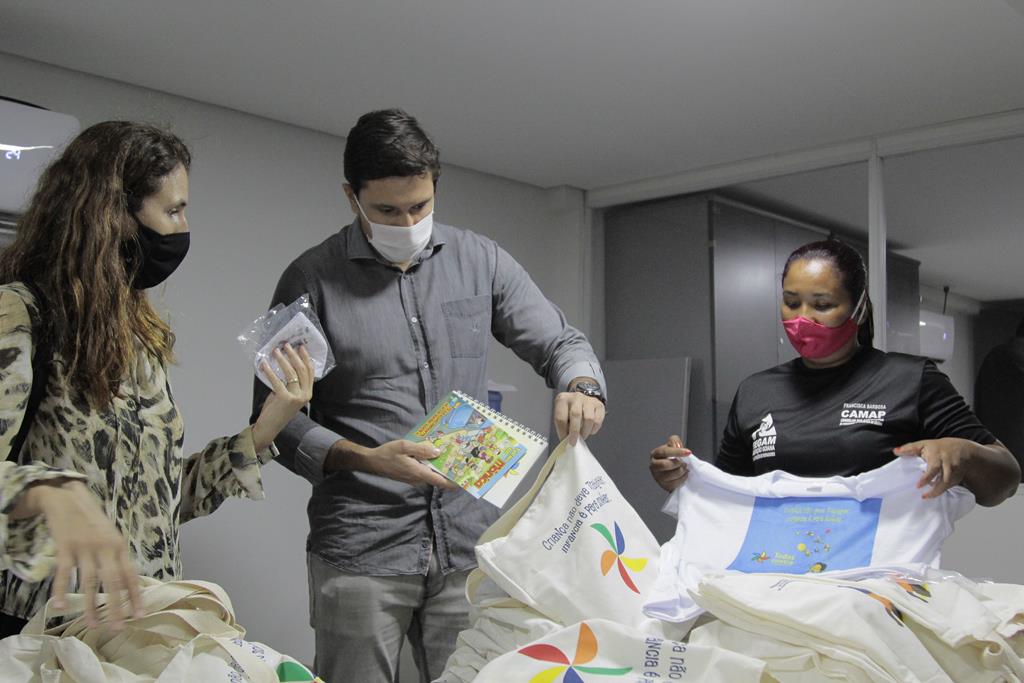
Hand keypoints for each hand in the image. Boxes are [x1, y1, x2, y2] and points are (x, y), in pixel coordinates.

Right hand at [16, 480, 141, 628]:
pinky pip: (64, 573)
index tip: (140, 615)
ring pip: (90, 581)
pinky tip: (60, 606)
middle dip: (117, 607)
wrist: (68, 499)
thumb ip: (117, 557)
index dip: (136, 596)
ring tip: (93, 624)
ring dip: (91, 605)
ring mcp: (85, 547)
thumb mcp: (111, 536)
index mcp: (119, 546)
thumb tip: (127, 582)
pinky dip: (61, 590)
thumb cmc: (93, 521)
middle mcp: (105, 547)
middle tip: (118, 628)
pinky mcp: (66, 547)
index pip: (131, 575)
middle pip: (113, 582)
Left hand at [252, 344, 315, 450]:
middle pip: (301, 370)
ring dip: (282, 360)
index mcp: (308, 393)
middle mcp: (305, 395)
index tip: (300, 347)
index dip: (306, 358)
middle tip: (286, 345)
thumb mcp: (288, 395)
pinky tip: (264, 364)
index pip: (310, 372)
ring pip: (291, 373)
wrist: (270, 427)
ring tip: (276, 351)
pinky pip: (277, 381)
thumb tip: (284, 365)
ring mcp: (296, 397)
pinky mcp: (285, 398)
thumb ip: (289, 383)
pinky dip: (270, 371)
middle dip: (294, 355)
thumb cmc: (277, 410)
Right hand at [364, 439, 457, 488]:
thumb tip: (437, 452)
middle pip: (437, 478)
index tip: (464, 481)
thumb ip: (421, 449)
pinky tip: (433, 455)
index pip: (440, 482)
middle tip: (461, 461)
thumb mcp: (405, 446)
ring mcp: (413, 478)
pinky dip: (431, 466)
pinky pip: (424, 472)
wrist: (372, 462)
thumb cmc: (388, 453)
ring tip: (450, 456)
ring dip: (440, 468)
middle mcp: (418, 479)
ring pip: (431, 475)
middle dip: (448, 471)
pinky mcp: (410, 475)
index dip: (453, 483)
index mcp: (418, 473)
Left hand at [554, 392, 604, 445]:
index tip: (564, 440)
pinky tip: (590, 430)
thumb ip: (562, 425)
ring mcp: (588, 400)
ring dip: (585, 431)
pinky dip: (594, 429)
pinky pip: (598, 420)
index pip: (561, 417)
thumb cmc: (569, 410)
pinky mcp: (599, 405)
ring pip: (589, 418)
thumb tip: (565, 440)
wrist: (580, 400)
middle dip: (574, 432)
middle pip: (576, 415)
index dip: (562, 431)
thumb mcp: (562, 414)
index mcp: (563, 399)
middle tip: (573, 441)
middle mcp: (576, 397)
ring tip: (582, 435)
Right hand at [649, 435, 690, 492]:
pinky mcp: (664, 485)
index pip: (664, 452)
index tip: (688, 452)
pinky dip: (682, 479)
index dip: (677, 452)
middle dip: (678, 464)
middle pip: (665, 465)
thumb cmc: (673, 457)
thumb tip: (676, 445)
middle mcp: (653, 466)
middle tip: (684, 463)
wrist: (675, 469)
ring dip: (681, 471)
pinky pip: (674, 484)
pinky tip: (684, 474)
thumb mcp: (674, 445)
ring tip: (685, 468)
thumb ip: (674, 441)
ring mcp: (657, 477)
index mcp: (655, 454)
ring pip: (670, 475)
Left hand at [894, 437, 973, 498]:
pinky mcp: (958, 478)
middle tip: (924, 496)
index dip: (926, 478)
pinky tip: (935, 492)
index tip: (918, 486)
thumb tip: (895, 451)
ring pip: (948, 484)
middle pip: (944, 479)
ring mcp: (955, 472)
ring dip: (938, 492)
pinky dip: (942, 490)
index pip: (933, 468)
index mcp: (938, 456)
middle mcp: (948, 464)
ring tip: (927, 496)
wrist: (964, 450)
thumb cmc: (940, 447)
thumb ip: (910, 448)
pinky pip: (950, 486)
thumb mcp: (924, 444)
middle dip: (935, 490)